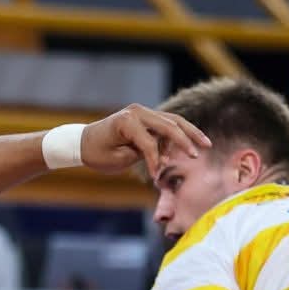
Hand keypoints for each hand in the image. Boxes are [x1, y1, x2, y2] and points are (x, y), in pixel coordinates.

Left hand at [79, 104, 209, 176]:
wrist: (83, 142)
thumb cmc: (96, 153)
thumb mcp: (117, 159)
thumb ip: (142, 155)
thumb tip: (164, 157)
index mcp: (127, 121)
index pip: (149, 142)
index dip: (155, 161)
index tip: (156, 177)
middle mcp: (137, 112)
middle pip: (169, 125)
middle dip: (186, 140)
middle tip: (201, 152)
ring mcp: (142, 112)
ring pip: (173, 121)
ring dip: (189, 133)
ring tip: (205, 144)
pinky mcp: (145, 117)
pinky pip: (166, 124)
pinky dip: (177, 135)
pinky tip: (188, 146)